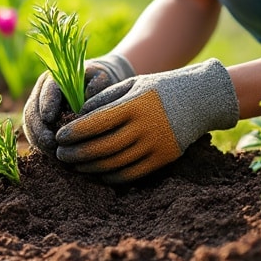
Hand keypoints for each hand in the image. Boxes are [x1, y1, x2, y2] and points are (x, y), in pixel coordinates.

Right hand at [22, 54, 133, 155]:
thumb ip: (97, 84)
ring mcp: (39, 108)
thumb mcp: (103, 77)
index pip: (47, 90)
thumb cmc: (102, 81)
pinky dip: (41, 146)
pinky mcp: (41, 124)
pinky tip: (53, 155)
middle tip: (49, 143)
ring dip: (38, 140)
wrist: (99, 87)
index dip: (46, 104)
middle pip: (32, 110)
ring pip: (30, 125)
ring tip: (52, 152)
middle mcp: (42, 92)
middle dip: (38, 128)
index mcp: (55, 78)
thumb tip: (86, 101)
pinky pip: (35, 135)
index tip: (49, 119)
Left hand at [54, 58, 238, 183]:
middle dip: (77, 153)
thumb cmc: (160, 88)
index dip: (74, 132)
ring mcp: (156, 145)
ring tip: (75, 164)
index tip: (58, 136)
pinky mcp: (163, 159)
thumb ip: (105, 100)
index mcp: (134, 105)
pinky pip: (132, 173)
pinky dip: (111, 175)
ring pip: (115, 163)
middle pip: (102, 147)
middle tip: (60, 154)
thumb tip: (76, 117)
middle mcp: (145, 127)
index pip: (97, 122)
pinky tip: (98, 172)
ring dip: (90, 166)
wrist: (202, 98)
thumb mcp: (133, 85)